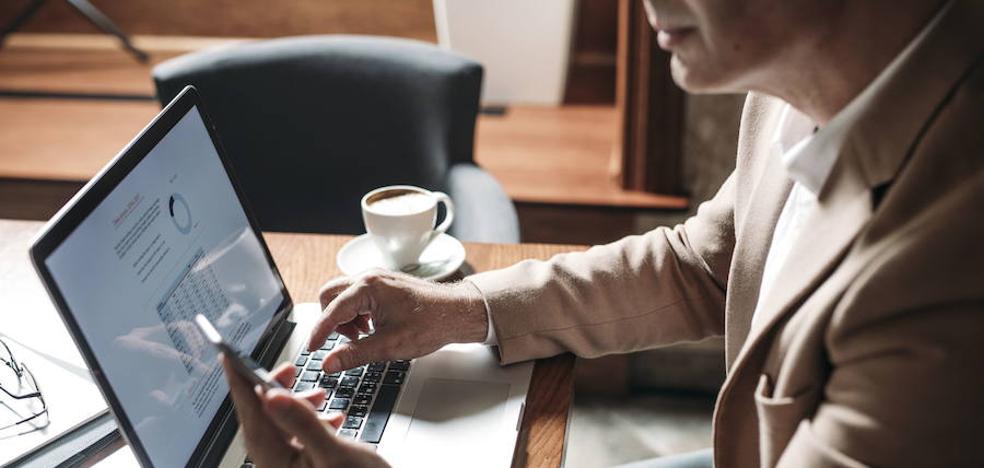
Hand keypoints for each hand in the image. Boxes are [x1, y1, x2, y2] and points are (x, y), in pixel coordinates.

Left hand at [221, 357, 387, 467]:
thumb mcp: (334, 452)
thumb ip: (302, 423)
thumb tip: (272, 397)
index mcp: (276, 462)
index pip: (251, 416)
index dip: (239, 385)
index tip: (229, 359)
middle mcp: (277, 465)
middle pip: (264, 420)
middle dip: (274, 390)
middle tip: (287, 369)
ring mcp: (290, 467)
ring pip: (282, 428)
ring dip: (298, 406)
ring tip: (317, 393)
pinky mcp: (305, 467)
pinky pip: (298, 438)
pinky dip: (312, 421)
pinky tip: (331, 417)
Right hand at [307, 269, 488, 372]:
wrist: (457, 313)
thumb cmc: (431, 324)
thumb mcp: (390, 346)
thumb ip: (355, 354)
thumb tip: (330, 363)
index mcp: (368, 287)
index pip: (331, 310)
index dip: (319, 333)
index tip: (312, 349)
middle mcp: (370, 277)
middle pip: (331, 295)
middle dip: (332, 320)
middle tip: (346, 341)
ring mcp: (378, 278)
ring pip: (343, 295)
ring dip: (346, 317)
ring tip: (365, 336)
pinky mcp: (384, 284)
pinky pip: (358, 296)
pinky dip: (358, 313)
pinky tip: (373, 328)